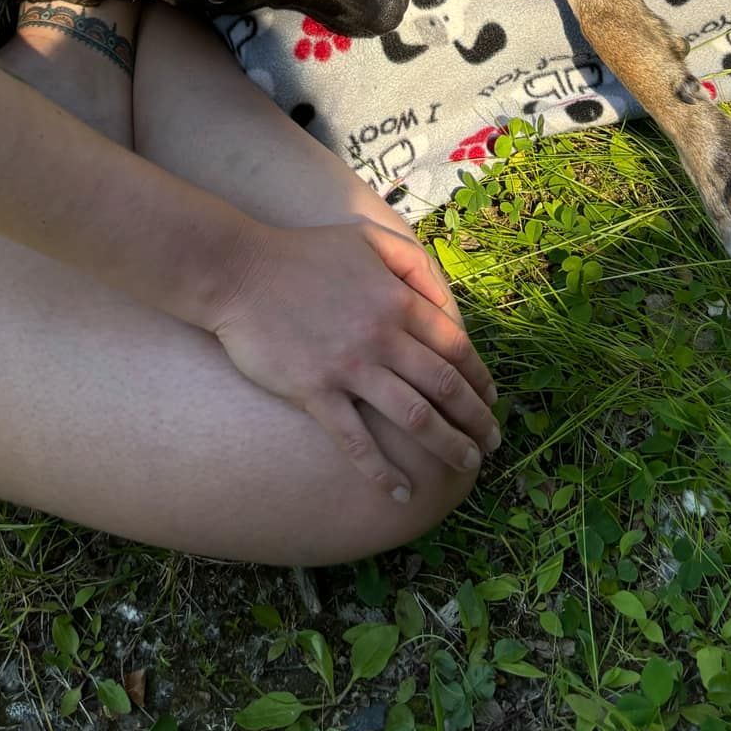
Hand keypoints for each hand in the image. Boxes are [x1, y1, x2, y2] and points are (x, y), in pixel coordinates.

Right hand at [211, 218, 500, 500]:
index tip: (491, 400)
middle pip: (445, 386)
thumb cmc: (303, 254)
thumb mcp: (367, 238)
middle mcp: (382, 336)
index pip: (456, 347)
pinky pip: (357, 441)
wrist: (239, 272)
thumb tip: (447, 301)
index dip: (480, 378)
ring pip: (415, 417)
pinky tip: (400, 492)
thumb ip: (412, 262)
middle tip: (490, 443)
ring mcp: (349, 367)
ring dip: (448, 446)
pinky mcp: (315, 392)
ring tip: (466, 465)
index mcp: (397, 300)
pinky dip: (382, 471)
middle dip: (476, 419)